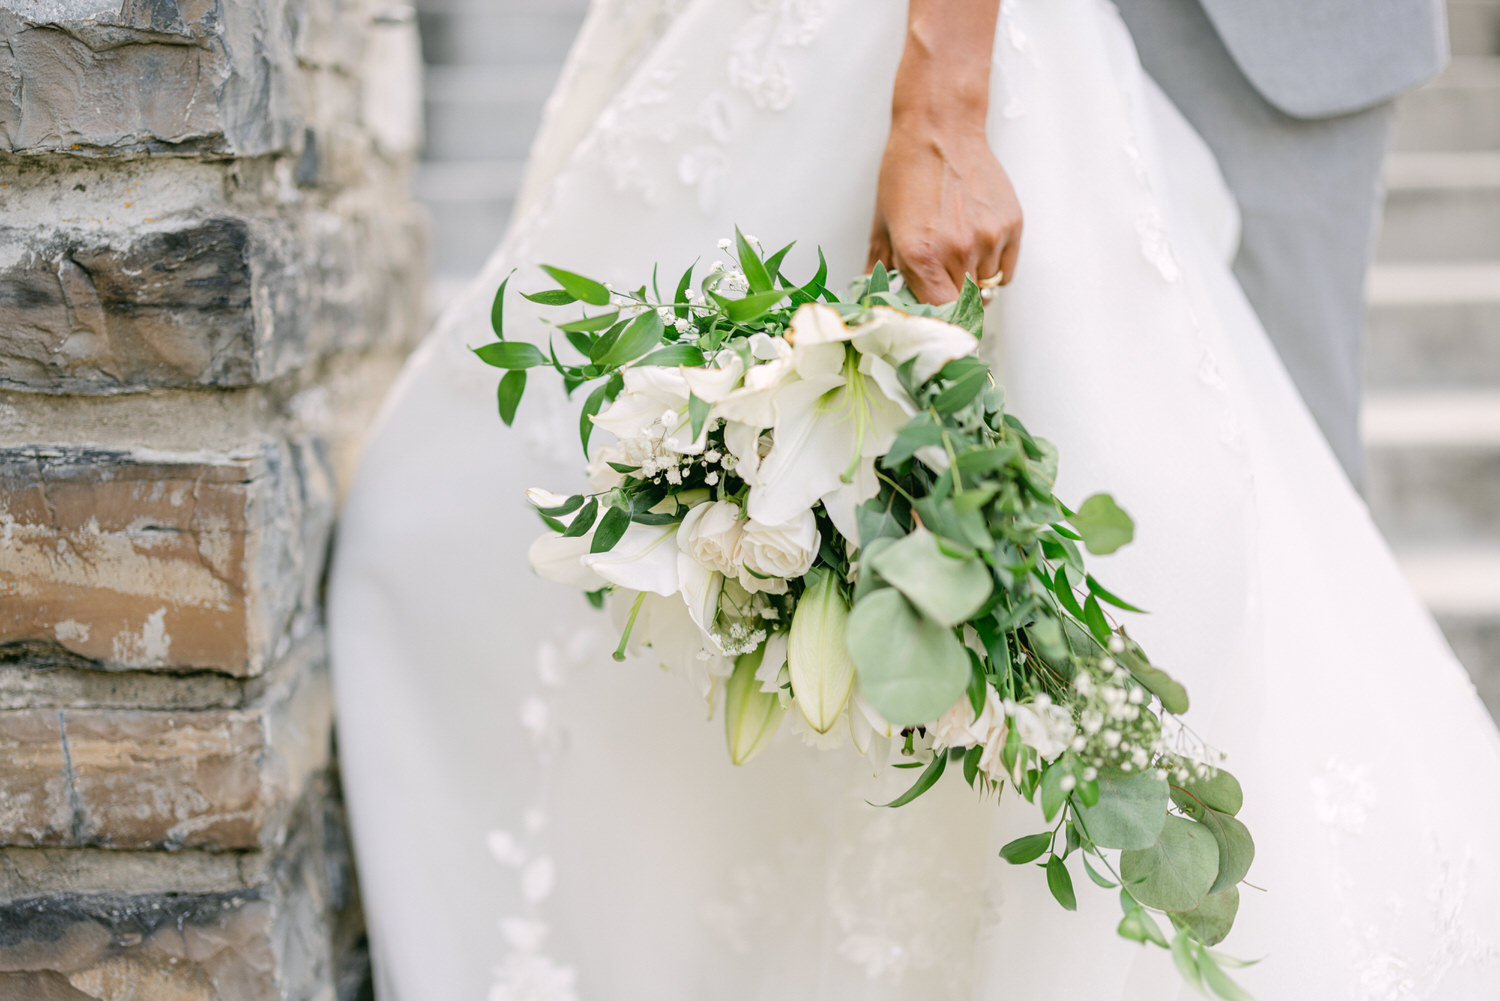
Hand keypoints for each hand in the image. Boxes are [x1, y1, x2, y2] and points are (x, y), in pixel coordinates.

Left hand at [867, 120, 1023, 304]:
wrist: (940, 128)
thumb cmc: (907, 172)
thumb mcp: (883, 224)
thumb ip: (881, 270)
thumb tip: (876, 302)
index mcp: (921, 256)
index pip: (938, 317)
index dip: (935, 322)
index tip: (933, 320)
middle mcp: (958, 251)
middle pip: (965, 307)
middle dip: (952, 302)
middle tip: (942, 286)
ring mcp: (989, 238)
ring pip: (987, 290)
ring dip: (973, 284)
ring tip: (957, 254)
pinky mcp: (1011, 225)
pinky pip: (1006, 270)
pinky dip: (993, 268)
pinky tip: (977, 245)